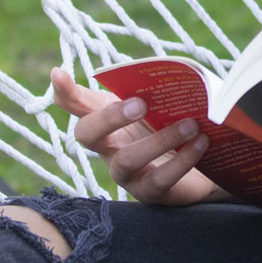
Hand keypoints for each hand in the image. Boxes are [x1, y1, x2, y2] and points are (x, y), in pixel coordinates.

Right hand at [50, 68, 220, 207]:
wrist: (203, 165)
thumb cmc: (172, 126)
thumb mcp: (160, 102)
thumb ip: (151, 85)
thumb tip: (159, 69)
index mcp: (107, 119)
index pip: (75, 104)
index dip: (64, 92)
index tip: (58, 73)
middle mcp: (107, 147)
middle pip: (87, 134)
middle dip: (110, 117)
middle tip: (140, 103)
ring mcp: (125, 174)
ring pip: (126, 160)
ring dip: (159, 140)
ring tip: (191, 124)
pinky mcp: (149, 193)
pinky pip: (159, 179)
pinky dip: (181, 160)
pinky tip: (200, 143)